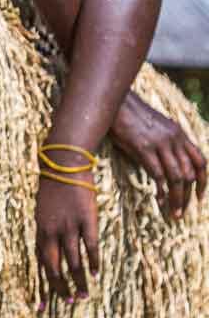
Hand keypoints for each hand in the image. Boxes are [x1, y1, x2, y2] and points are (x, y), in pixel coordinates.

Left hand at [35, 173, 100, 304]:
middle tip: (69, 303)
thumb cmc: (53, 188)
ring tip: (84, 296)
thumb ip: (46, 232)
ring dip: (78, 281)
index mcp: (39, 232)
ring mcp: (68, 226)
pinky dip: (92, 261)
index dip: (42, 286)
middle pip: (54, 267)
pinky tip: (95, 274)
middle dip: (60, 288)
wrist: (64, 165)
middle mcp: (51, 232)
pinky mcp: (86, 219)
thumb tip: (48, 250)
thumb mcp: (42, 212)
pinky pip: (89, 246)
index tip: (43, 307)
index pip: (39, 265)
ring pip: (73, 261)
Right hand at [110, 91, 206, 220]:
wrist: (116, 104)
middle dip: (189, 196)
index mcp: (180, 135)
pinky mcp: (143, 148)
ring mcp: (160, 144)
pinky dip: (161, 190)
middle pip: (190, 173)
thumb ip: (164, 145)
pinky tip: (160, 201)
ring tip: (173, 213)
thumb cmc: (131, 117)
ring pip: (177, 177)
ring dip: (178, 198)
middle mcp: (175, 139)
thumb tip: (165, 164)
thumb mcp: (155, 130)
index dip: (203, 182)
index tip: (199, 197)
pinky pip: (158, 174)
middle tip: (182, 211)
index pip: (200, 161)